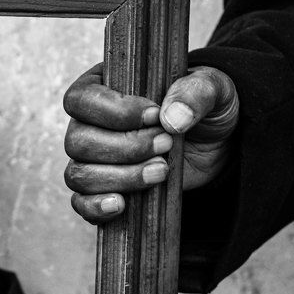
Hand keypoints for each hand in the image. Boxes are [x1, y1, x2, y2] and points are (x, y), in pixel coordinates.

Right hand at [63, 64, 238, 223]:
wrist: (215, 144)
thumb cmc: (203, 106)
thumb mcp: (212, 88)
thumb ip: (196, 91)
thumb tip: (171, 118)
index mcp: (102, 87)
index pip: (81, 99)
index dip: (113, 112)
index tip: (154, 116)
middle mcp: (87, 124)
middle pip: (77, 141)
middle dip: (125, 148)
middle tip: (166, 144)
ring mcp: (91, 160)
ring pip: (79, 174)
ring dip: (120, 177)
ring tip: (161, 172)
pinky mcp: (102, 190)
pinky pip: (81, 203)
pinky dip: (96, 206)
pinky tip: (122, 205)